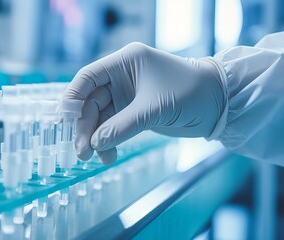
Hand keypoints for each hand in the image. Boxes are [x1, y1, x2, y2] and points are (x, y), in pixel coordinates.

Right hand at [63, 42, 224, 163]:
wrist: (219, 105)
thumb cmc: (190, 93)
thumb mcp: (153, 108)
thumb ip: (121, 126)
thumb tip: (94, 144)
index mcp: (125, 62)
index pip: (88, 77)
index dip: (73, 98)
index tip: (64, 120)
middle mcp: (122, 77)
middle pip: (91, 102)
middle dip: (85, 127)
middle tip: (83, 152)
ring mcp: (127, 96)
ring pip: (100, 118)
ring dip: (96, 138)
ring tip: (95, 158)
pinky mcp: (134, 112)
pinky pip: (113, 128)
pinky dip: (109, 142)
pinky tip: (108, 155)